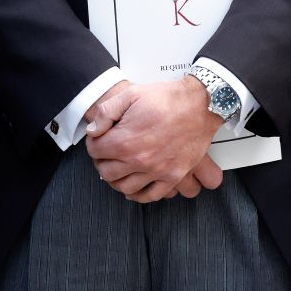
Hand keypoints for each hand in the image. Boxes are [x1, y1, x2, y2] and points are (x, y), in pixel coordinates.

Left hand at [85, 77, 223, 201]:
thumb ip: (105, 113)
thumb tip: (93, 130)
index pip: (95, 151)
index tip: (97, 139)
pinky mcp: (174, 176)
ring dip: (116, 179)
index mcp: (125, 141)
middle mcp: (140, 160)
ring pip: (125, 187)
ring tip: (116, 168)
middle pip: (107, 172)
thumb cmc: (166, 98)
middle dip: (101, 162)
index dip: (93, 143)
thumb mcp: (128, 95)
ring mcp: (158, 171)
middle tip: (104, 154)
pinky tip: (133, 187)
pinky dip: (138, 195)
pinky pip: (152, 195)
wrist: (198, 105)